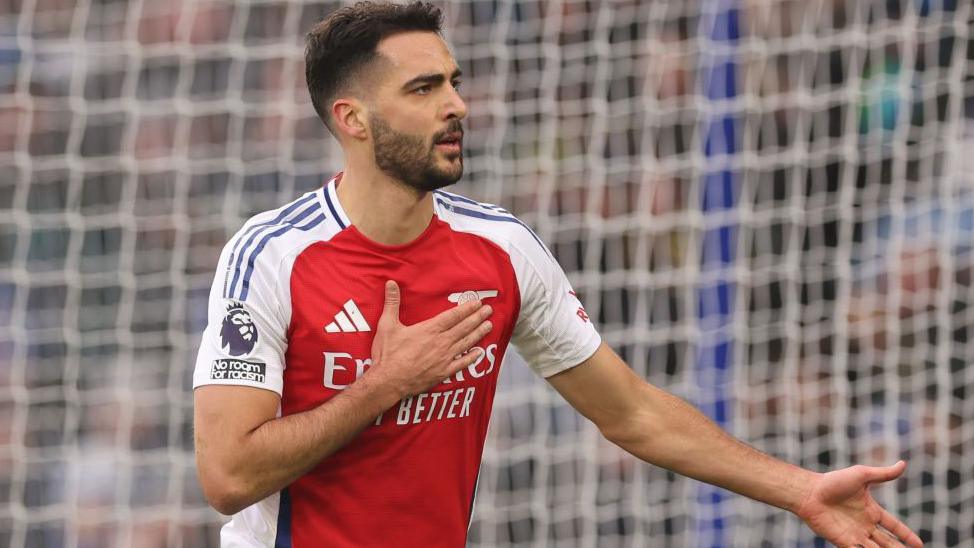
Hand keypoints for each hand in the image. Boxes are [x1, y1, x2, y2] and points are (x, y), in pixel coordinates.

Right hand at [367, 280, 492, 399]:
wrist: (388, 381)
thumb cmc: (387, 353)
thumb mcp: (387, 325)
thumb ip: (392, 303)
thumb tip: (391, 283)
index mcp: (429, 330)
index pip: (453, 316)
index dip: (467, 308)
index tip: (478, 302)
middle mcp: (441, 342)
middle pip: (463, 327)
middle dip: (477, 318)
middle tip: (489, 310)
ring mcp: (444, 358)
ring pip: (466, 343)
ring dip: (478, 334)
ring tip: (489, 325)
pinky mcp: (443, 373)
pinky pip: (462, 364)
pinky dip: (472, 358)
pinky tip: (480, 353)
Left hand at [795, 460, 921, 547]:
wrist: (809, 492)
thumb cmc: (833, 481)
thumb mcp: (861, 475)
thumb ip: (883, 474)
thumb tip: (903, 464)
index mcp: (871, 510)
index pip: (894, 526)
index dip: (906, 535)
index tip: (919, 545)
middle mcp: (865, 524)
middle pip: (888, 542)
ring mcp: (854, 534)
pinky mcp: (843, 541)